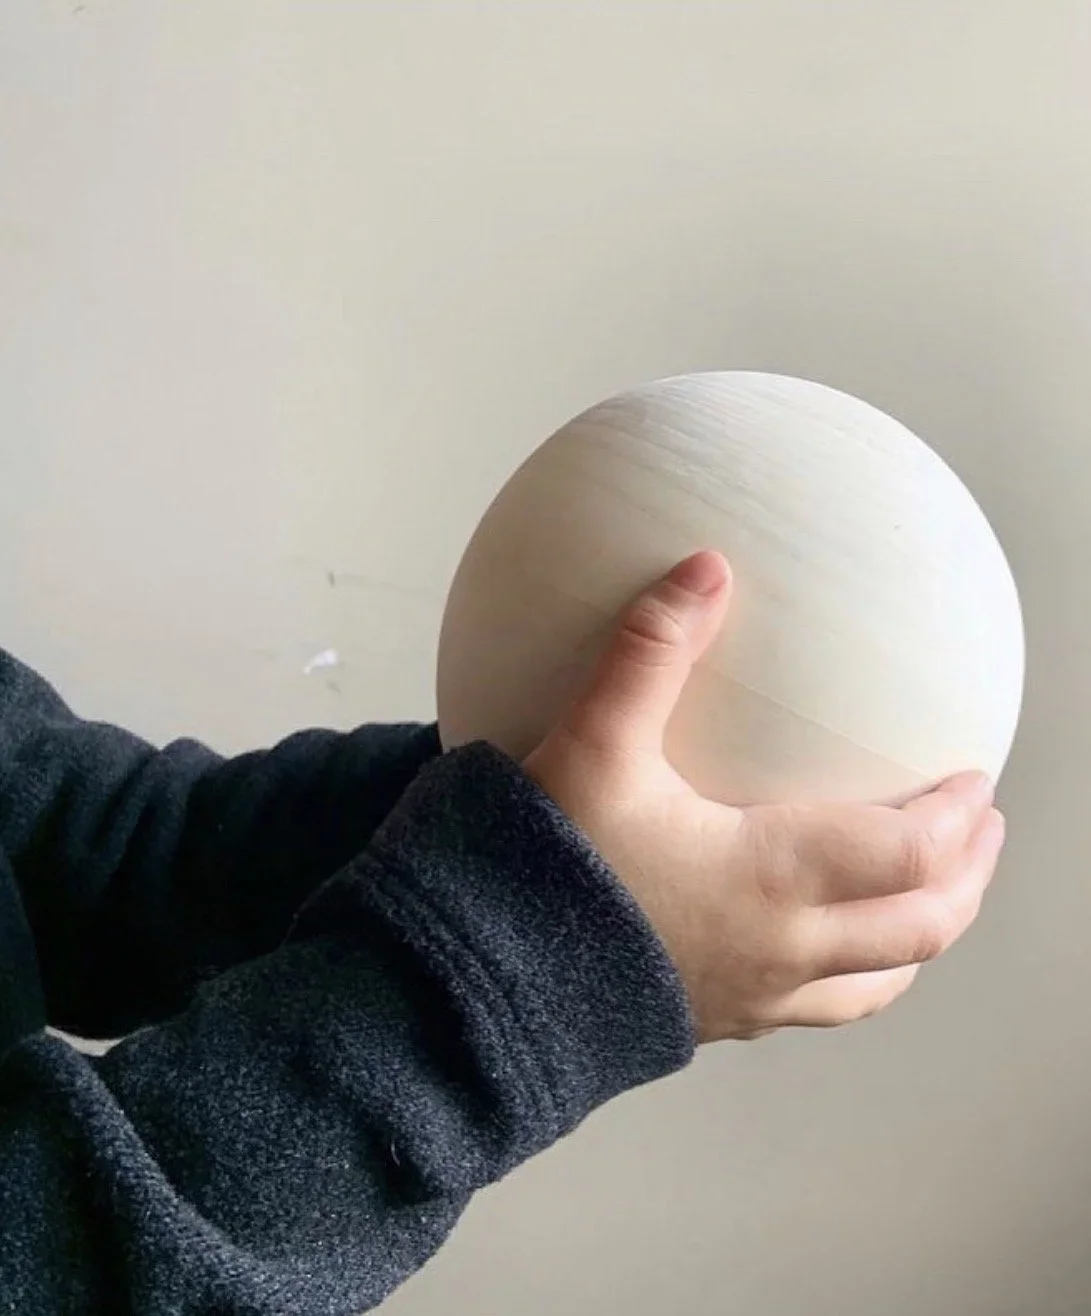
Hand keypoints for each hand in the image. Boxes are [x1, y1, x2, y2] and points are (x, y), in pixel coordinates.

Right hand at [524, 551, 1004, 1042]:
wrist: (482, 982)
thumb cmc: (542, 867)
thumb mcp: (594, 744)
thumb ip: (652, 651)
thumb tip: (706, 566)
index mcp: (773, 878)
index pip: (908, 856)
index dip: (957, 821)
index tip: (974, 781)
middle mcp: (781, 948)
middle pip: (919, 928)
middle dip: (965, 879)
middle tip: (981, 835)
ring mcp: (753, 996)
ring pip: (877, 983)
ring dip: (920, 934)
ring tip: (930, 896)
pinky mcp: (715, 1020)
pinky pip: (818, 1007)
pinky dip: (855, 972)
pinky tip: (824, 943)